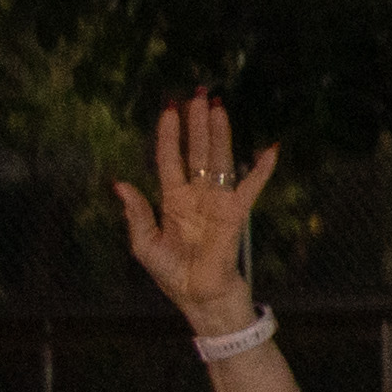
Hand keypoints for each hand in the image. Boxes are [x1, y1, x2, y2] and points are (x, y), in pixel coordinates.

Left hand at [112, 94, 283, 326]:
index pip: (170, 158)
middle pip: (198, 150)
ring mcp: (217, 202)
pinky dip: (262, 169)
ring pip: (219, 160)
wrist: (198, 298)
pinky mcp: (235, 215)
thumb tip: (121, 182)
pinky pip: (250, 187)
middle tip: (199, 93)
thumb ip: (136, 213)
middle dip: (197, 122)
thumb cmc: (172, 275)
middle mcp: (197, 195)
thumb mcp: (144, 244)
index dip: (169, 134)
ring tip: (218, 106)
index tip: (169, 108)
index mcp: (172, 200)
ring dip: (219, 133)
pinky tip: (270, 149)